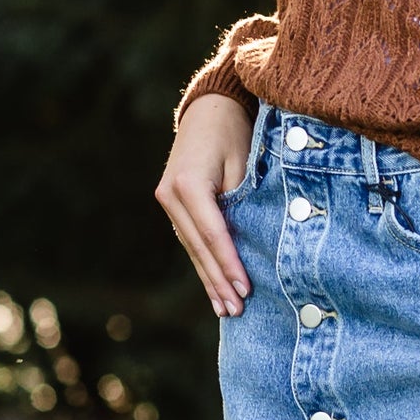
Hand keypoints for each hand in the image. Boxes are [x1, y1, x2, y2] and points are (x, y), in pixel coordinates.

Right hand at [156, 94, 253, 316]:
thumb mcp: (244, 163)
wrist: (210, 108)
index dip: (229, 264)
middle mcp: (170, 195)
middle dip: (218, 281)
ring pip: (191, 248)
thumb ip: (243, 202)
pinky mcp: (173, 204)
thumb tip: (252, 243)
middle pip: (198, 247)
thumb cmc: (235, 132)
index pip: (212, 234)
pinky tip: (214, 286)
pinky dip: (204, 262)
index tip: (245, 289)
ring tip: (226, 309)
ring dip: (209, 279)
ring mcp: (167, 201)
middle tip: (235, 310)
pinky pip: (190, 239)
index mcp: (188, 184)